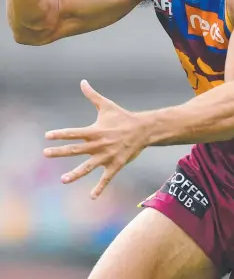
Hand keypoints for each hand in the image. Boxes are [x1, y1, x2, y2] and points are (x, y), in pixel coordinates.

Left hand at [44, 80, 145, 198]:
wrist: (143, 129)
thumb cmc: (122, 117)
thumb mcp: (106, 105)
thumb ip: (92, 95)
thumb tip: (82, 81)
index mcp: (95, 130)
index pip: (74, 132)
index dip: (60, 133)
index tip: (47, 136)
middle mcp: (98, 144)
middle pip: (75, 149)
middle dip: (60, 152)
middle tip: (45, 154)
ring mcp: (106, 156)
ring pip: (88, 167)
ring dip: (75, 174)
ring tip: (63, 180)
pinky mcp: (115, 165)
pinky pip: (105, 179)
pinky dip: (99, 188)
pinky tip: (92, 197)